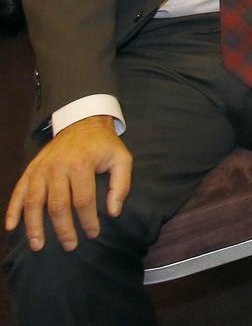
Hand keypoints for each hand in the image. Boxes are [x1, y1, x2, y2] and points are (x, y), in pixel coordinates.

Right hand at [5, 116, 131, 251]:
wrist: (83, 123)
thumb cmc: (104, 145)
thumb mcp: (121, 160)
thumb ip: (121, 186)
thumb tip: (114, 212)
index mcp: (81, 165)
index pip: (83, 201)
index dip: (87, 221)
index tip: (93, 234)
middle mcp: (57, 168)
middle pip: (57, 205)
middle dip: (63, 229)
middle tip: (70, 246)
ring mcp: (41, 169)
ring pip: (34, 202)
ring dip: (34, 226)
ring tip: (38, 245)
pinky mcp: (30, 170)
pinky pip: (18, 192)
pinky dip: (13, 210)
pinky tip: (11, 226)